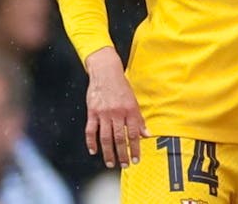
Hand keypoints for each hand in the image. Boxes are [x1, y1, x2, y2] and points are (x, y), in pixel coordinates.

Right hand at [84, 47, 148, 168]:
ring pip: (105, 138)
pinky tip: (94, 151)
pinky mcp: (92, 112)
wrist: (105, 72)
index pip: (133, 134)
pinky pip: (90, 131)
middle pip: (119, 138)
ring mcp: (103, 113)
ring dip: (108, 152)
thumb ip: (139, 119)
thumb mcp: (133, 101)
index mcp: (130, 110)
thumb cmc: (121, 86)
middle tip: (124, 165)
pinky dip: (91, 142)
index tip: (135, 159)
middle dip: (122, 154)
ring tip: (110, 162)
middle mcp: (117, 113)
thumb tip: (146, 135)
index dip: (135, 148)